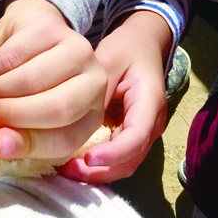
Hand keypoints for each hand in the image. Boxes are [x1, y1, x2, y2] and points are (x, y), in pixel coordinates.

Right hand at [0, 0, 106, 159]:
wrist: (31, 35)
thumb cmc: (33, 86)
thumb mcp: (32, 119)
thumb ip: (20, 137)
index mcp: (92, 114)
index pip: (64, 138)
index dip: (29, 144)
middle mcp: (95, 82)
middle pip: (58, 108)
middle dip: (15, 114)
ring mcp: (77, 50)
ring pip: (32, 80)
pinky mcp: (51, 28)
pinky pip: (14, 54)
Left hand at [59, 10, 170, 183]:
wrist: (141, 45)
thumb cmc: (125, 50)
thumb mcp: (108, 61)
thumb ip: (95, 88)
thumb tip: (73, 116)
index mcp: (150, 102)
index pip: (137, 136)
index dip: (114, 153)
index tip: (88, 158)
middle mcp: (151, 124)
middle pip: (130, 160)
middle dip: (100, 171)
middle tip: (67, 169)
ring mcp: (142, 133)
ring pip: (124, 165)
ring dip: (97, 173)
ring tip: (66, 169)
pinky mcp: (130, 136)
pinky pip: (117, 159)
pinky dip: (97, 166)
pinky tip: (72, 162)